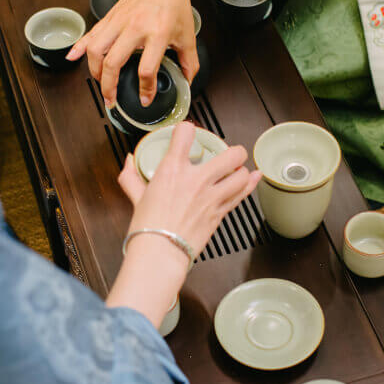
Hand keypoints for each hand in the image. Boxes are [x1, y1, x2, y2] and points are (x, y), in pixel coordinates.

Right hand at [66, 0, 196, 107]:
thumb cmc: (174, 4)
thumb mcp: (187, 36)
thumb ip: (189, 62)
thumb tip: (187, 81)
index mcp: (157, 34)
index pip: (146, 69)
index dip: (145, 89)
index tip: (145, 99)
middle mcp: (135, 28)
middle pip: (113, 62)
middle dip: (108, 86)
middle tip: (111, 99)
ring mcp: (119, 22)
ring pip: (96, 49)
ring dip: (94, 70)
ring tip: (100, 82)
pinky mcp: (110, 17)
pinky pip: (90, 33)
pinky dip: (79, 46)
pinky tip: (73, 57)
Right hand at [106, 122, 261, 325]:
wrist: (159, 254)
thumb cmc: (147, 228)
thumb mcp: (136, 196)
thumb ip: (132, 176)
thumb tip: (129, 161)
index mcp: (173, 169)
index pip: (186, 133)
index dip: (188, 129)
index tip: (189, 133)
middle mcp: (196, 179)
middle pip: (230, 154)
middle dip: (232, 151)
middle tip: (228, 154)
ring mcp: (212, 197)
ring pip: (241, 175)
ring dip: (241, 171)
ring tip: (237, 170)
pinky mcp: (220, 213)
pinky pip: (242, 194)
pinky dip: (250, 184)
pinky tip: (254, 177)